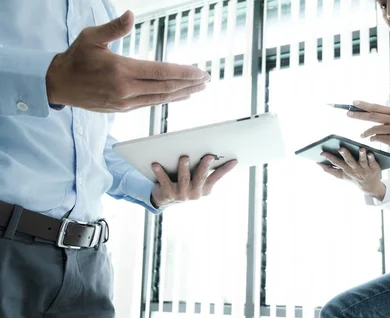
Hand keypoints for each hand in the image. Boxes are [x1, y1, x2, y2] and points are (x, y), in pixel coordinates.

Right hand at [46, 10, 209, 112]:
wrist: (59, 84)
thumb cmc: (76, 58)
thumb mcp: (92, 37)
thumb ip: (115, 28)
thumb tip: (131, 14)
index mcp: (121, 70)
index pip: (161, 72)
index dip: (183, 73)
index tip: (200, 72)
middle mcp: (126, 89)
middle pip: (166, 87)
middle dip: (189, 84)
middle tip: (207, 80)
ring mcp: (126, 101)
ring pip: (161, 98)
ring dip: (182, 94)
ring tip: (199, 89)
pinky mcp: (124, 109)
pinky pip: (151, 104)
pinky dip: (168, 99)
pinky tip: (179, 96)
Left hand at [150, 155, 237, 208]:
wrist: (165, 198)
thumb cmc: (183, 183)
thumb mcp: (196, 178)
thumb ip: (202, 169)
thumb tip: (209, 152)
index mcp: (205, 188)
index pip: (217, 176)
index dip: (226, 169)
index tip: (234, 160)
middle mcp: (195, 193)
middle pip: (201, 177)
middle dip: (205, 166)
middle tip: (208, 156)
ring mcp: (182, 195)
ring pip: (184, 179)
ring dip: (184, 168)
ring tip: (184, 158)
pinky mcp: (168, 194)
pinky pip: (164, 180)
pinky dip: (159, 172)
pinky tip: (155, 164)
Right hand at [319, 148, 386, 200]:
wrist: (369, 187)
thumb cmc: (354, 178)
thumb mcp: (341, 176)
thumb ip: (330, 170)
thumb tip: (318, 163)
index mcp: (346, 170)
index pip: (336, 163)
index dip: (329, 158)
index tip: (322, 153)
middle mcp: (355, 169)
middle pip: (349, 161)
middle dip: (345, 155)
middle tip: (340, 149)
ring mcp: (365, 169)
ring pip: (363, 161)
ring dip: (361, 155)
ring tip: (361, 149)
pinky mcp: (374, 167)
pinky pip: (373, 162)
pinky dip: (372, 158)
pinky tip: (370, 153)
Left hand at [348, 101, 389, 166]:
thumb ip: (384, 118)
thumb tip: (366, 114)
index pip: (376, 107)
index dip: (365, 105)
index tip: (354, 102)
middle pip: (373, 115)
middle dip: (359, 115)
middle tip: (348, 114)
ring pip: (374, 129)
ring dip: (366, 132)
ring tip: (362, 135)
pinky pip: (378, 138)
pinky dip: (373, 139)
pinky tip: (372, 139)